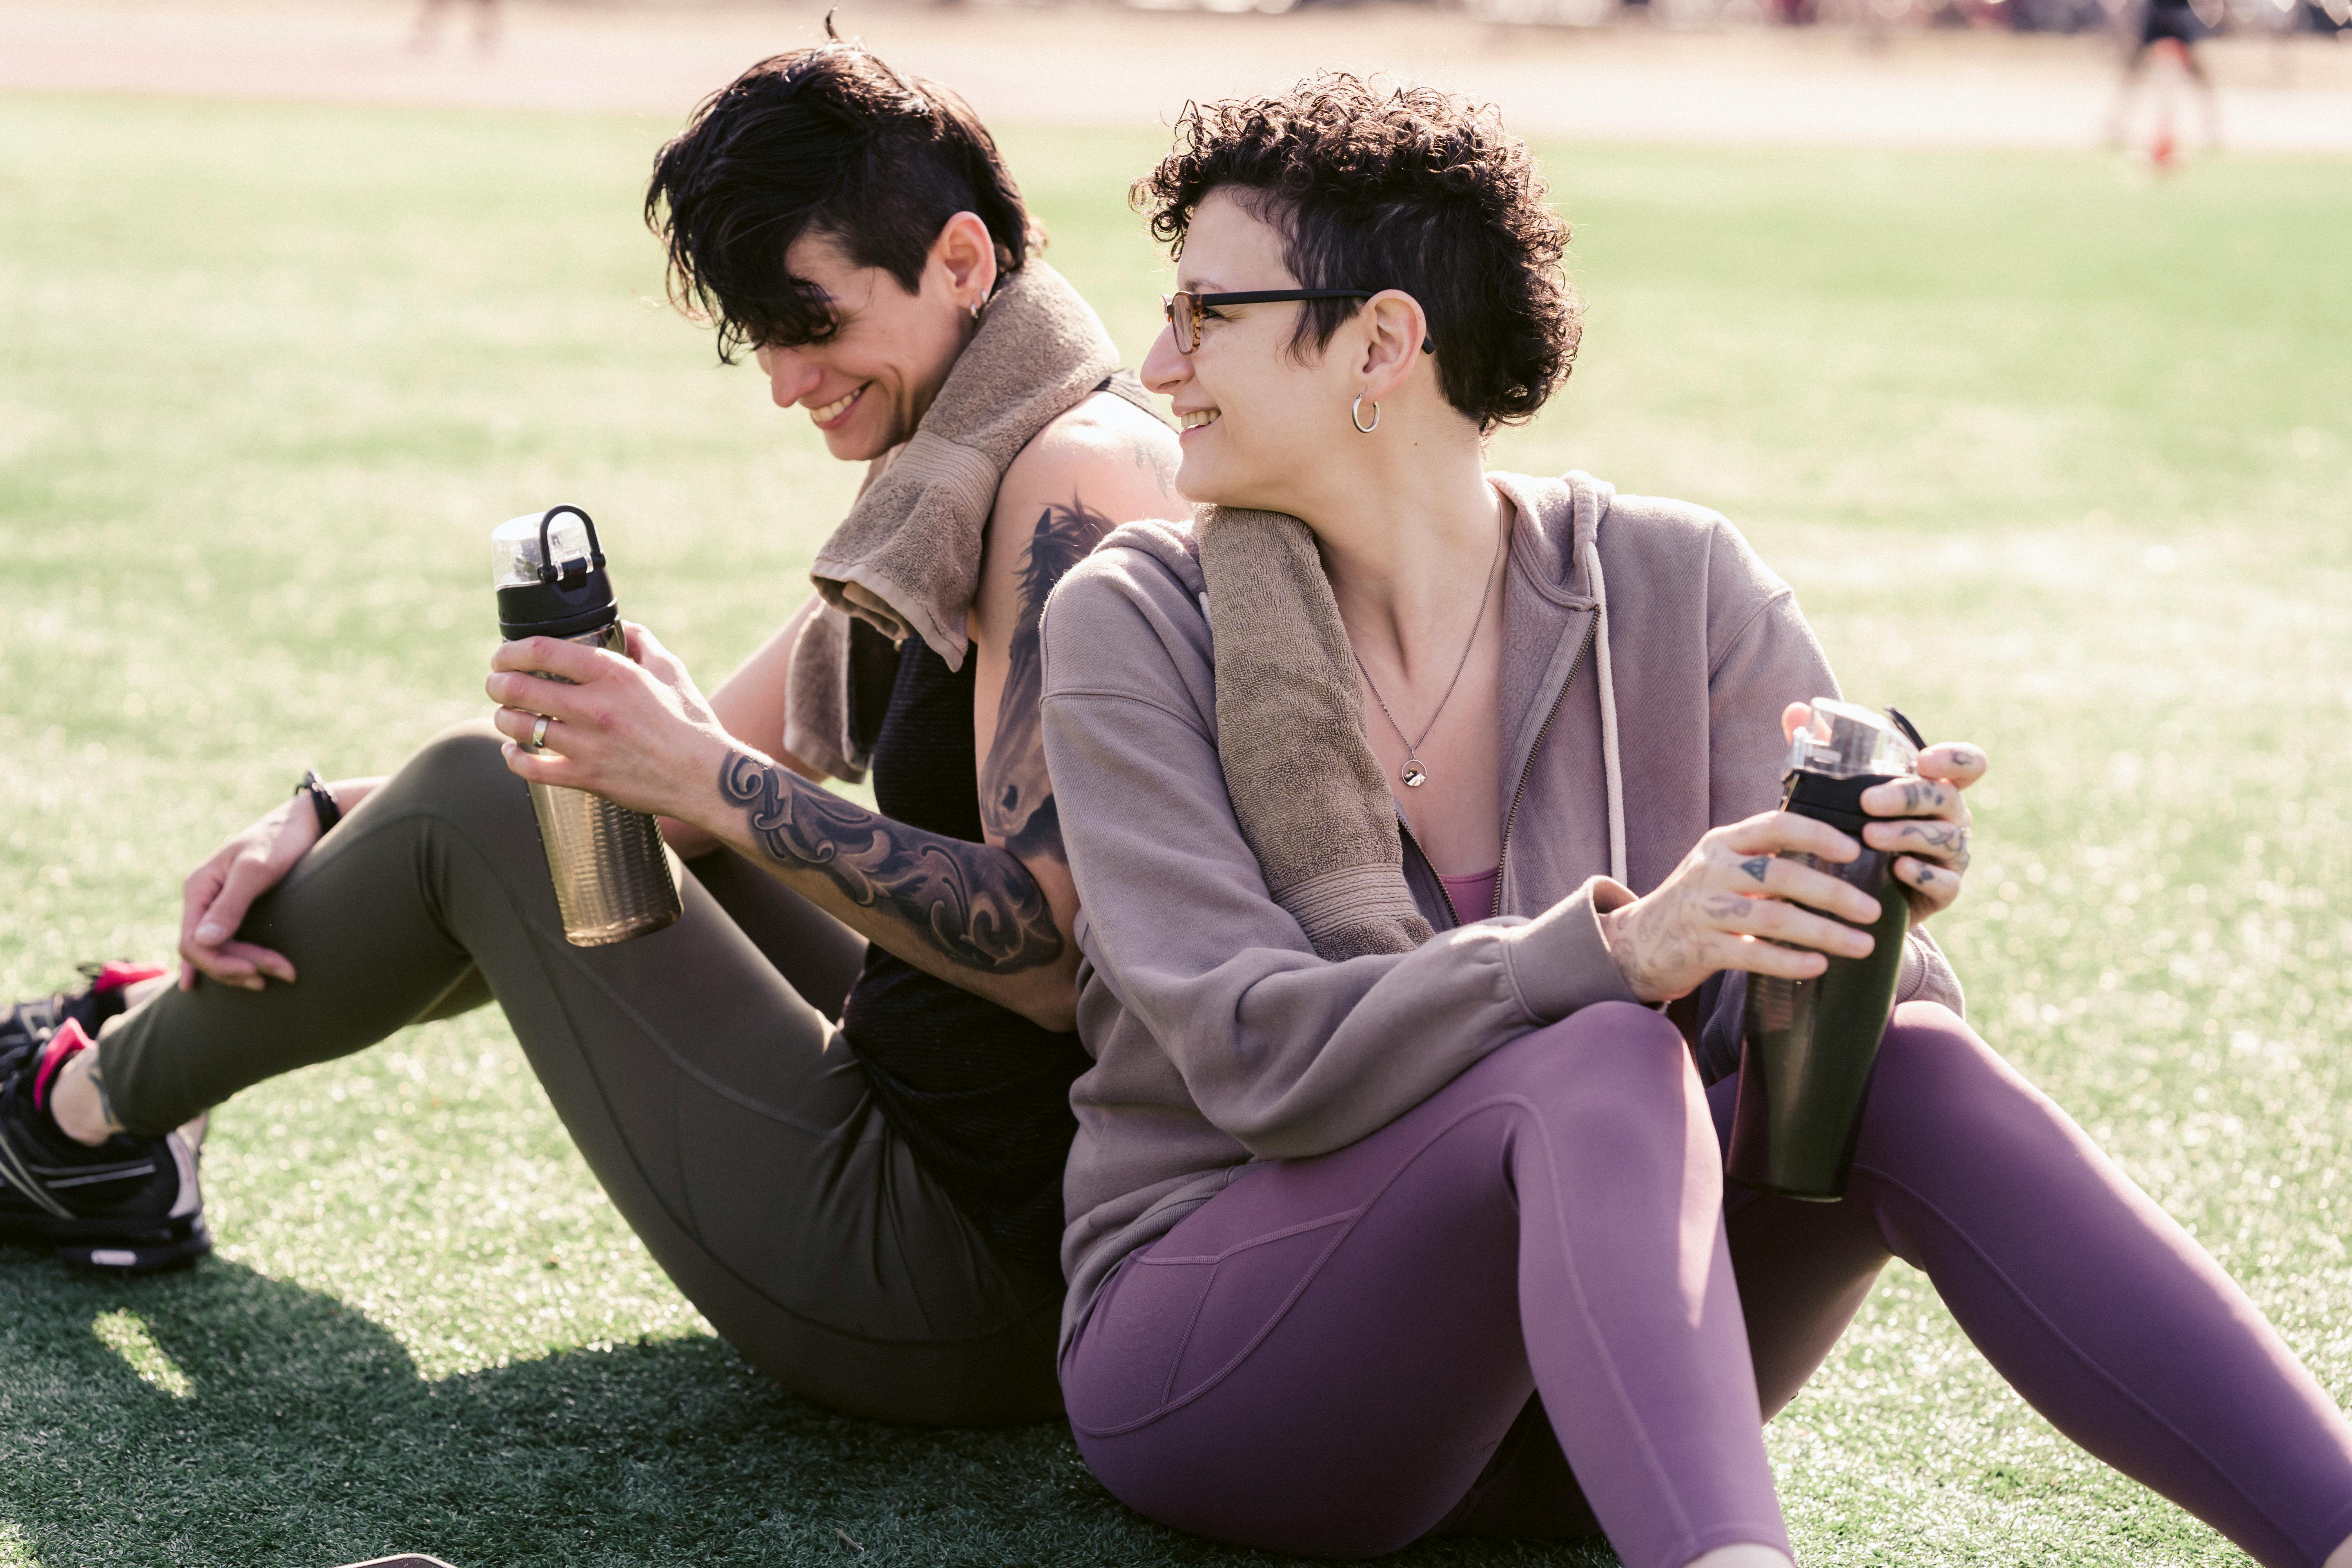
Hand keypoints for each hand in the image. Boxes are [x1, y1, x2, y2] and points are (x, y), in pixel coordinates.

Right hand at [178, 798, 316, 991]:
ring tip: (277, 977)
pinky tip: (222, 980)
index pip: (192, 943)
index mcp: (198, 887)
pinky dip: (227, 961)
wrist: (305, 822)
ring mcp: (215, 903)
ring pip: (215, 950)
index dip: (221, 965)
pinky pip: (221, 941)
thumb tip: (202, 942)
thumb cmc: (281, 840)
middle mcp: (201, 897)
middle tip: (285, 974)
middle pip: (205, 951)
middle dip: (241, 968)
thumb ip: (231, 904)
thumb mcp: (256, 870)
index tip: (259, 973)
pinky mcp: (234, 906)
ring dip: (242, 968)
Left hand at [485, 623, 730, 820]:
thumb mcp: (671, 671)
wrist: (705, 777)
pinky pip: (531, 768)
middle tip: (496, 683)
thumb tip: (623, 628)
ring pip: (518, 726)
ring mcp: (587, 745)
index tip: (504, 655)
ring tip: (505, 714)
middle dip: (497, 683)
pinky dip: (513, 758)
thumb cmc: (691, 723)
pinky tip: (512, 751)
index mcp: (614, 674)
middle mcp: (595, 707)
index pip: (542, 651)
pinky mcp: (586, 778)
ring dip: (503, 717)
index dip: (510, 651)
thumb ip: (642, 643)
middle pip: (518, 687)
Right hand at [1598, 809, 1884, 1003]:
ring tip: (1863, 944)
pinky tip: (1819, 965)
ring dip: (1823, 932)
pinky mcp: (1700, 949)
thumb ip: (1764, 857)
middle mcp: (1711, 871)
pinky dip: (1790, 961)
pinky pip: (1753, 955)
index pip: (1774, 826)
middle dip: (1832, 893)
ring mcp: (1703, 910)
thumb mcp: (1722, 867)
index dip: (1817, 834)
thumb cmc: (1697, 902)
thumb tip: (1837, 856)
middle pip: (1780, 875)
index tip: (1855, 850)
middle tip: (1873, 910)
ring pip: (1772, 918)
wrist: (1638, 943)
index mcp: (1722, 843)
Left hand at [1818, 700, 1983, 924]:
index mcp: (1933, 787)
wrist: (1854, 891)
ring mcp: (1953, 855)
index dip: (1955, 758)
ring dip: (1908, 834)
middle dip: (1908, 796)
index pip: (1967, 764)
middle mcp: (1952, 817)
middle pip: (1946, 797)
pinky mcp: (1944, 890)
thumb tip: (1796, 710)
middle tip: (1867, 801)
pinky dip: (1924, 874)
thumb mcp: (1838, 790)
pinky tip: (1899, 869)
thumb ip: (1823, 750)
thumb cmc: (1852, 829)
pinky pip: (1945, 882)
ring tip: (1870, 835)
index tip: (1923, 761)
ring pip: (1946, 838)